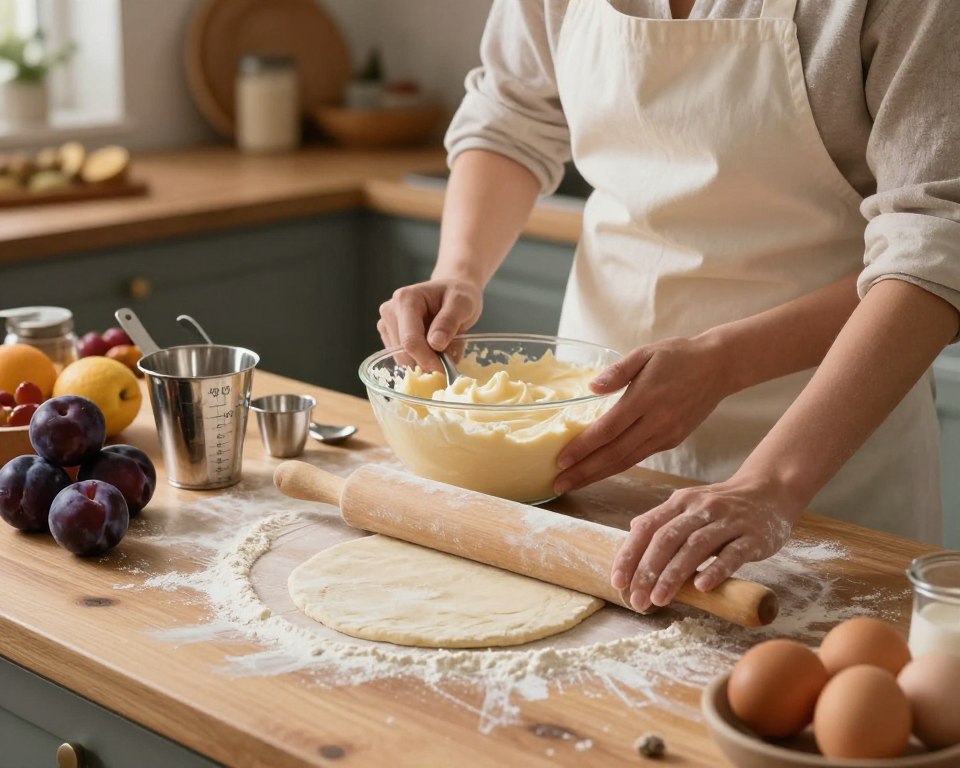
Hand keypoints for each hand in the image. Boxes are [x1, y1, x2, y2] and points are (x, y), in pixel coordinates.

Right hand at [377, 278, 482, 370]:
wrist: (452, 290)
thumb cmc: (458, 295)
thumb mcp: (463, 304)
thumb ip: (449, 322)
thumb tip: (435, 344)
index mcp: (406, 299)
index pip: (410, 340)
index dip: (426, 359)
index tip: (444, 369)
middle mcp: (390, 310)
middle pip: (403, 353)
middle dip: (426, 359)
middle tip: (448, 352)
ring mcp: (386, 323)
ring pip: (402, 358)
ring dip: (424, 358)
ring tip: (440, 343)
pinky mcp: (388, 334)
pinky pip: (403, 357)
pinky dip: (419, 357)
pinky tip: (431, 344)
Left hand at [554, 335, 728, 493]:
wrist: (718, 367)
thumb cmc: (678, 355)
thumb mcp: (645, 353)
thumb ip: (617, 371)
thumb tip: (591, 387)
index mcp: (646, 397)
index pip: (608, 429)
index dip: (583, 448)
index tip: (561, 460)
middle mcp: (656, 421)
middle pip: (614, 454)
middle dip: (584, 472)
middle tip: (558, 484)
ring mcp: (666, 434)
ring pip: (627, 461)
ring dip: (597, 475)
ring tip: (572, 483)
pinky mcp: (672, 440)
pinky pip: (639, 457)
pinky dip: (617, 466)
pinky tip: (599, 470)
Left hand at [610, 476, 800, 610]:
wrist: (770, 492)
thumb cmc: (724, 506)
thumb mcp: (691, 504)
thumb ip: (665, 518)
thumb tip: (634, 529)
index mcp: (680, 502)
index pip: (647, 527)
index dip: (630, 554)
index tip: (618, 581)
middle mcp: (701, 508)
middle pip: (667, 539)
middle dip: (648, 571)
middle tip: (637, 599)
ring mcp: (728, 521)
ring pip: (695, 547)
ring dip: (674, 575)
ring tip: (660, 599)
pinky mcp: (753, 536)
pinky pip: (733, 554)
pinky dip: (716, 570)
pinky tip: (702, 587)